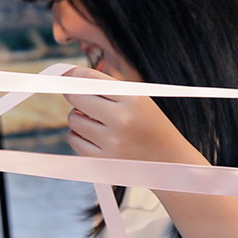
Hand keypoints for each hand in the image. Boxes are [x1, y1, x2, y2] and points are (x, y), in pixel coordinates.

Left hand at [62, 66, 201, 165]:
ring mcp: (112, 142)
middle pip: (77, 98)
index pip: (93, 80)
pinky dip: (79, 135)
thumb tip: (70, 76)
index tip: (67, 75)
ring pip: (73, 120)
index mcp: (134, 100)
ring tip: (94, 120)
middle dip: (74, 95)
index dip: (74, 75)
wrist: (171, 161)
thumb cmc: (151, 126)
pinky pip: (75, 140)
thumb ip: (108, 88)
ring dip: (79, 117)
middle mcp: (122, 120)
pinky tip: (93, 135)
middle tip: (79, 97)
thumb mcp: (139, 101)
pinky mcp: (103, 160)